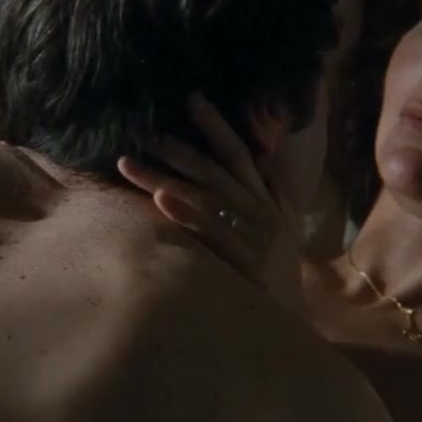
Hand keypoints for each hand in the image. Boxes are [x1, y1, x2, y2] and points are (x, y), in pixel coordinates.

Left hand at [115, 94, 305, 307]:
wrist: (291, 322)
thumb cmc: (277, 274)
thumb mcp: (280, 230)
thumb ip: (272, 197)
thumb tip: (262, 167)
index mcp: (266, 201)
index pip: (239, 154)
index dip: (216, 125)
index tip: (191, 98)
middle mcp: (261, 212)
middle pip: (215, 172)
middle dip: (178, 149)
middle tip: (143, 132)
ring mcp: (254, 237)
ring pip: (205, 199)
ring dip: (165, 178)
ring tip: (130, 165)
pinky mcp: (246, 263)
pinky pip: (212, 234)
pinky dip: (186, 216)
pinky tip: (160, 202)